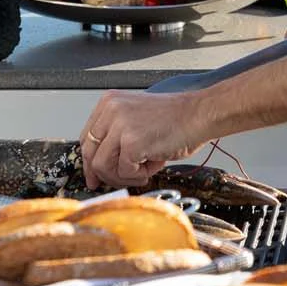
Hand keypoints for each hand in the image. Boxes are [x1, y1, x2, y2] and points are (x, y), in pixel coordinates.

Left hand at [80, 90, 208, 187]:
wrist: (200, 115)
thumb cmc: (176, 118)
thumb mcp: (136, 118)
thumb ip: (116, 135)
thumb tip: (100, 164)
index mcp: (110, 102)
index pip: (87, 137)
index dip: (89, 160)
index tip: (93, 173)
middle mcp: (111, 110)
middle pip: (90, 153)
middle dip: (101, 173)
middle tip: (110, 183)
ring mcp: (120, 125)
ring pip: (103, 166)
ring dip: (123, 175)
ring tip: (141, 171)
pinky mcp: (132, 142)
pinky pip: (124, 171)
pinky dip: (138, 175)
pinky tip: (151, 166)